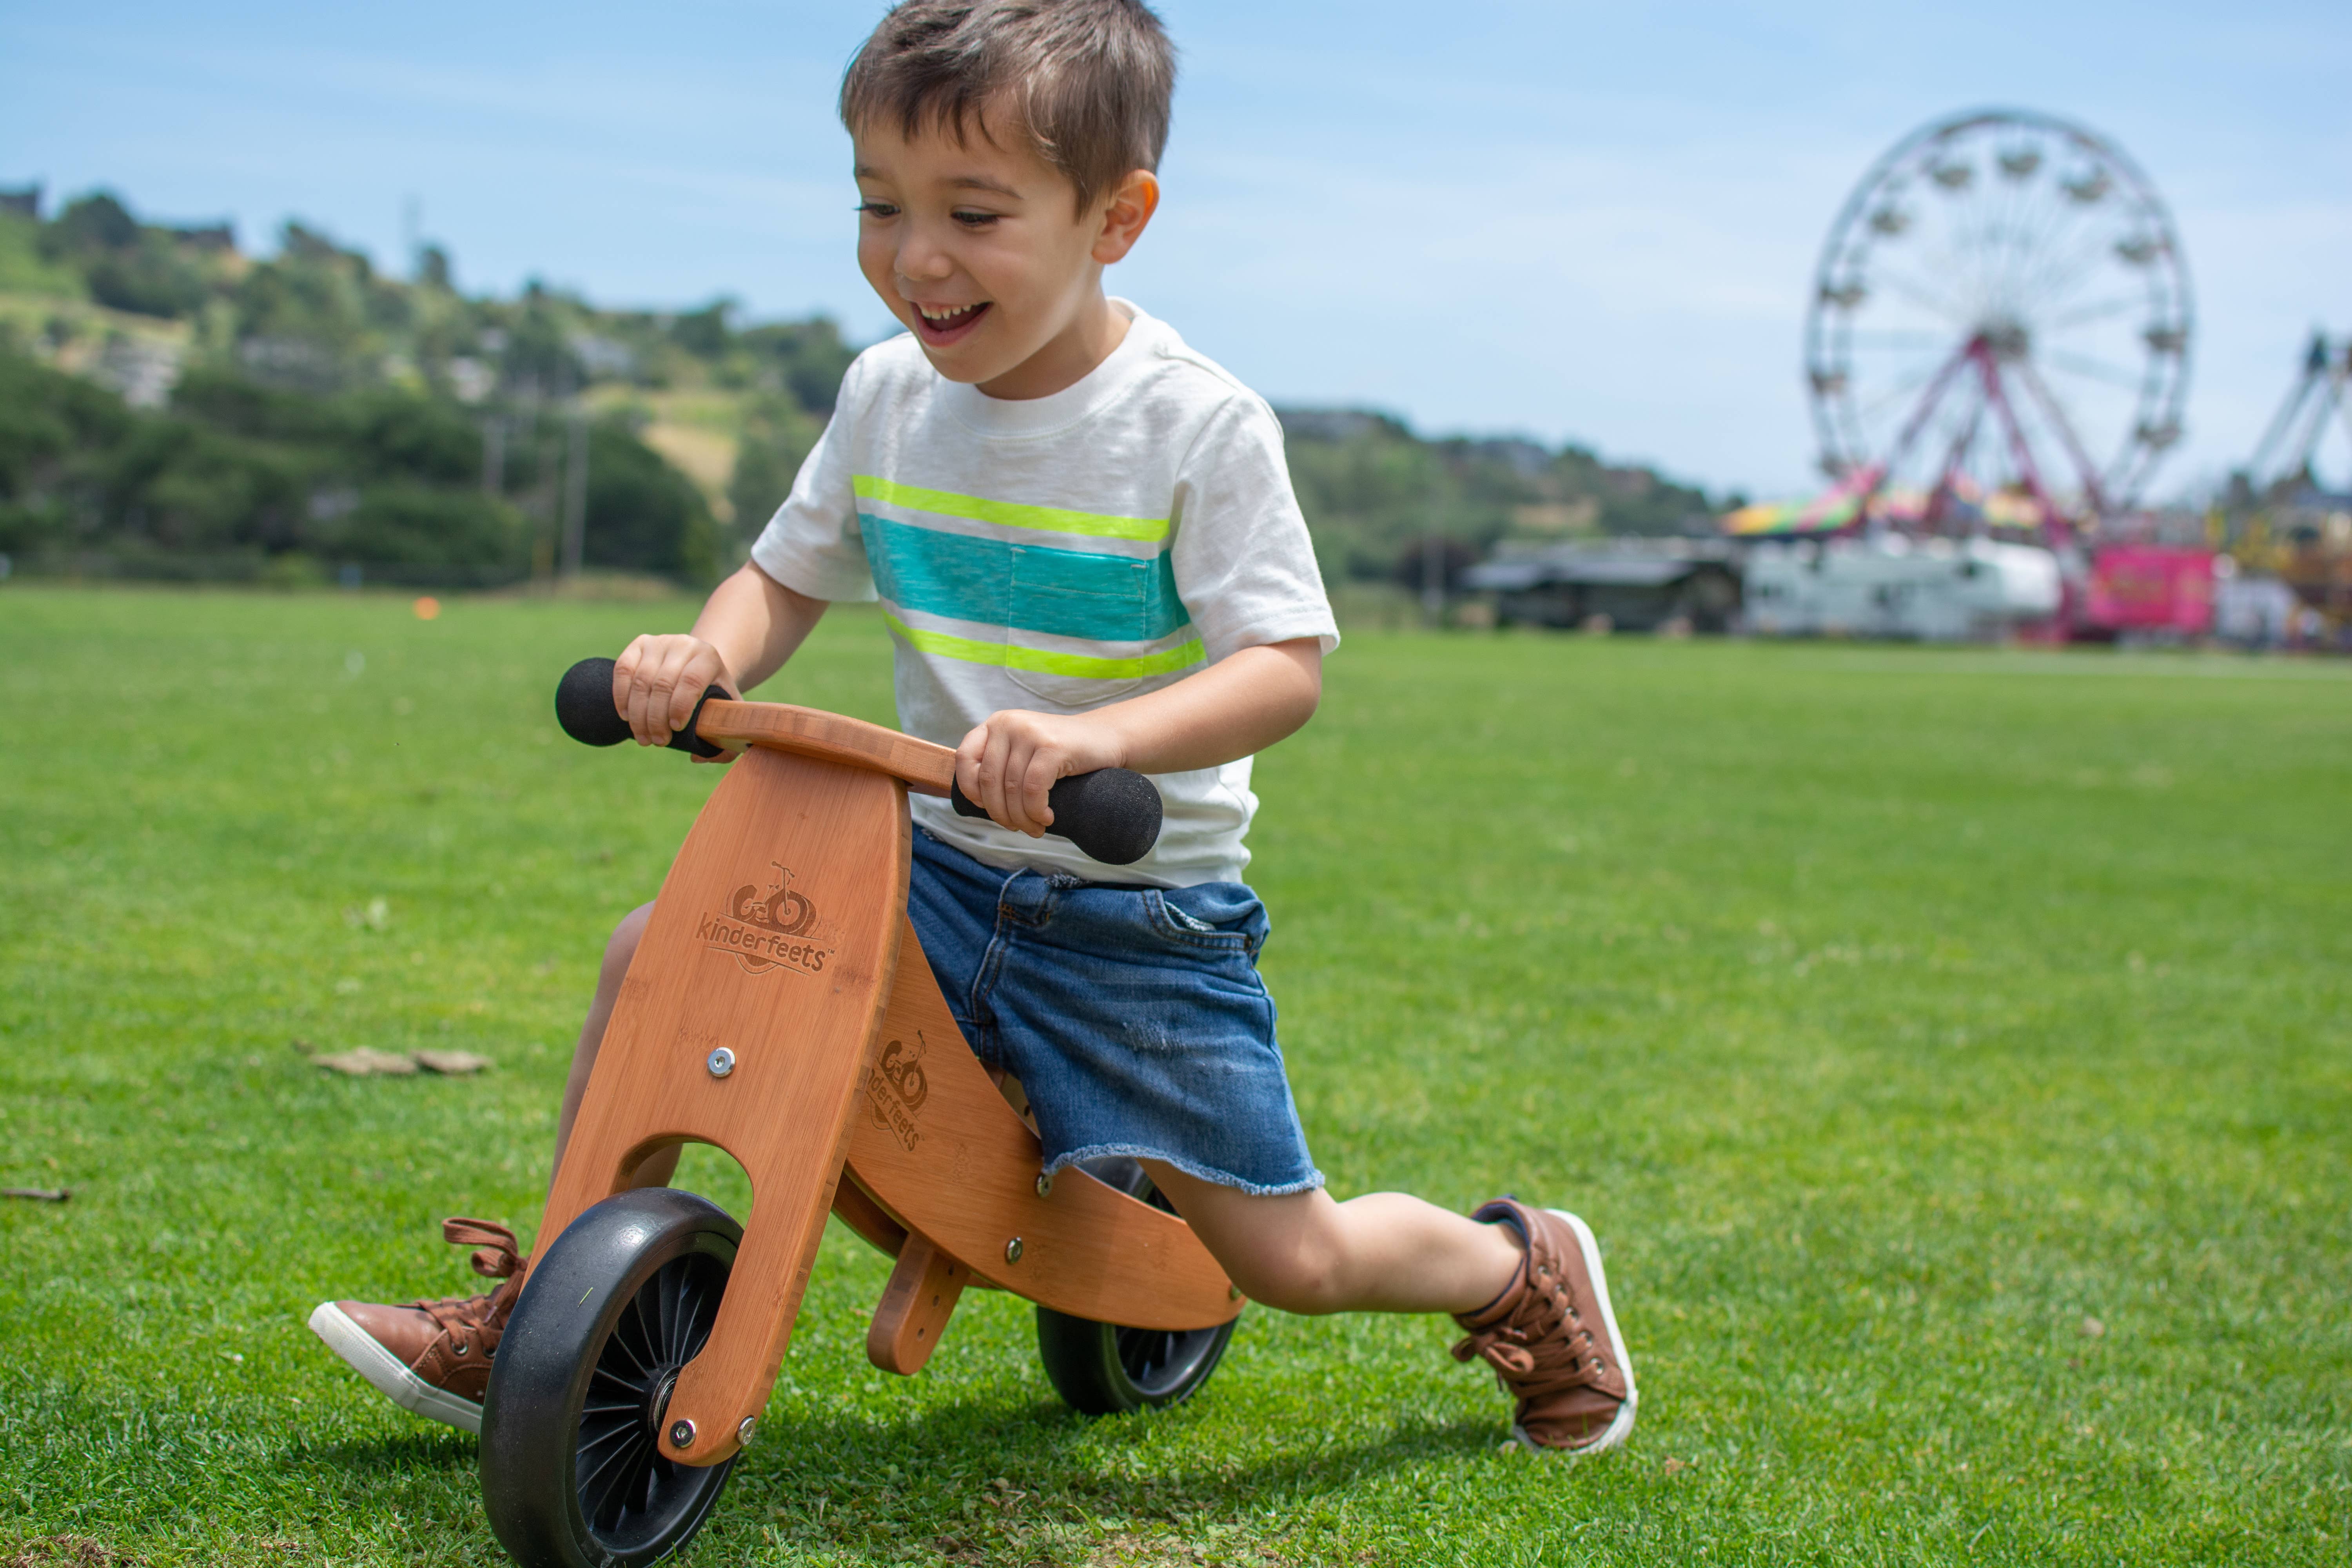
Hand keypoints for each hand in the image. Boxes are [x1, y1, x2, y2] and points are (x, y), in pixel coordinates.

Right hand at [612, 634, 736, 748]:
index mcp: (708, 657)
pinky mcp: (638, 645)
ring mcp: (659, 642)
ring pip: (641, 680)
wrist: (697, 664)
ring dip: (638, 714)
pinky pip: (623, 670)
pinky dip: (621, 696)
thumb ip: (727, 741)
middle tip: (657, 742)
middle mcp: (683, 644)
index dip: (680, 707)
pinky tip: (626, 716)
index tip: (676, 729)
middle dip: (657, 719)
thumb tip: (697, 757)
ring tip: (642, 737)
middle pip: (663, 684)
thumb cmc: (713, 694)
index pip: (691, 681)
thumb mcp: (728, 712)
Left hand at [956, 709, 1124, 836]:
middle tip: (1016, 828)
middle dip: (1000, 813)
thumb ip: (999, 765)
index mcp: (997, 723)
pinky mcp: (1052, 746)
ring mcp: (1031, 733)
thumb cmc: (1063, 755)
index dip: (969, 789)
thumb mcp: (1023, 753)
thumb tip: (975, 801)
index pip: (964, 758)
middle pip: (989, 781)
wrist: (1107, 739)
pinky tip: (1046, 818)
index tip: (986, 808)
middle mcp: (1009, 723)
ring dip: (1021, 818)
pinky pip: (1033, 790)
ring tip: (1034, 828)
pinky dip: (1036, 811)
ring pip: (1011, 789)